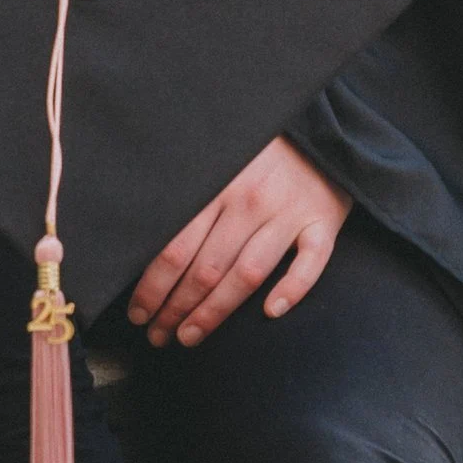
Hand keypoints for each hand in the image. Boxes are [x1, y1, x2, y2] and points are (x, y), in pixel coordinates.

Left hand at [130, 139, 350, 346]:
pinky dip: (292, 289)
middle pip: (206, 268)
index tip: (138, 314)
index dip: (153, 287)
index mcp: (217, 184)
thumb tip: (141, 238)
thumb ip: (187, 193)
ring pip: (247, 274)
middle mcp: (251, 201)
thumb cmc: (257, 149)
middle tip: (158, 335)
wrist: (318, 127)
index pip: (175, 248)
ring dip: (214, 312)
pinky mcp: (323, 220)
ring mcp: (289, 212)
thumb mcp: (214, 158)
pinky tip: (271, 312)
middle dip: (176, 308)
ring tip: (189, 336)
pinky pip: (310, 263)